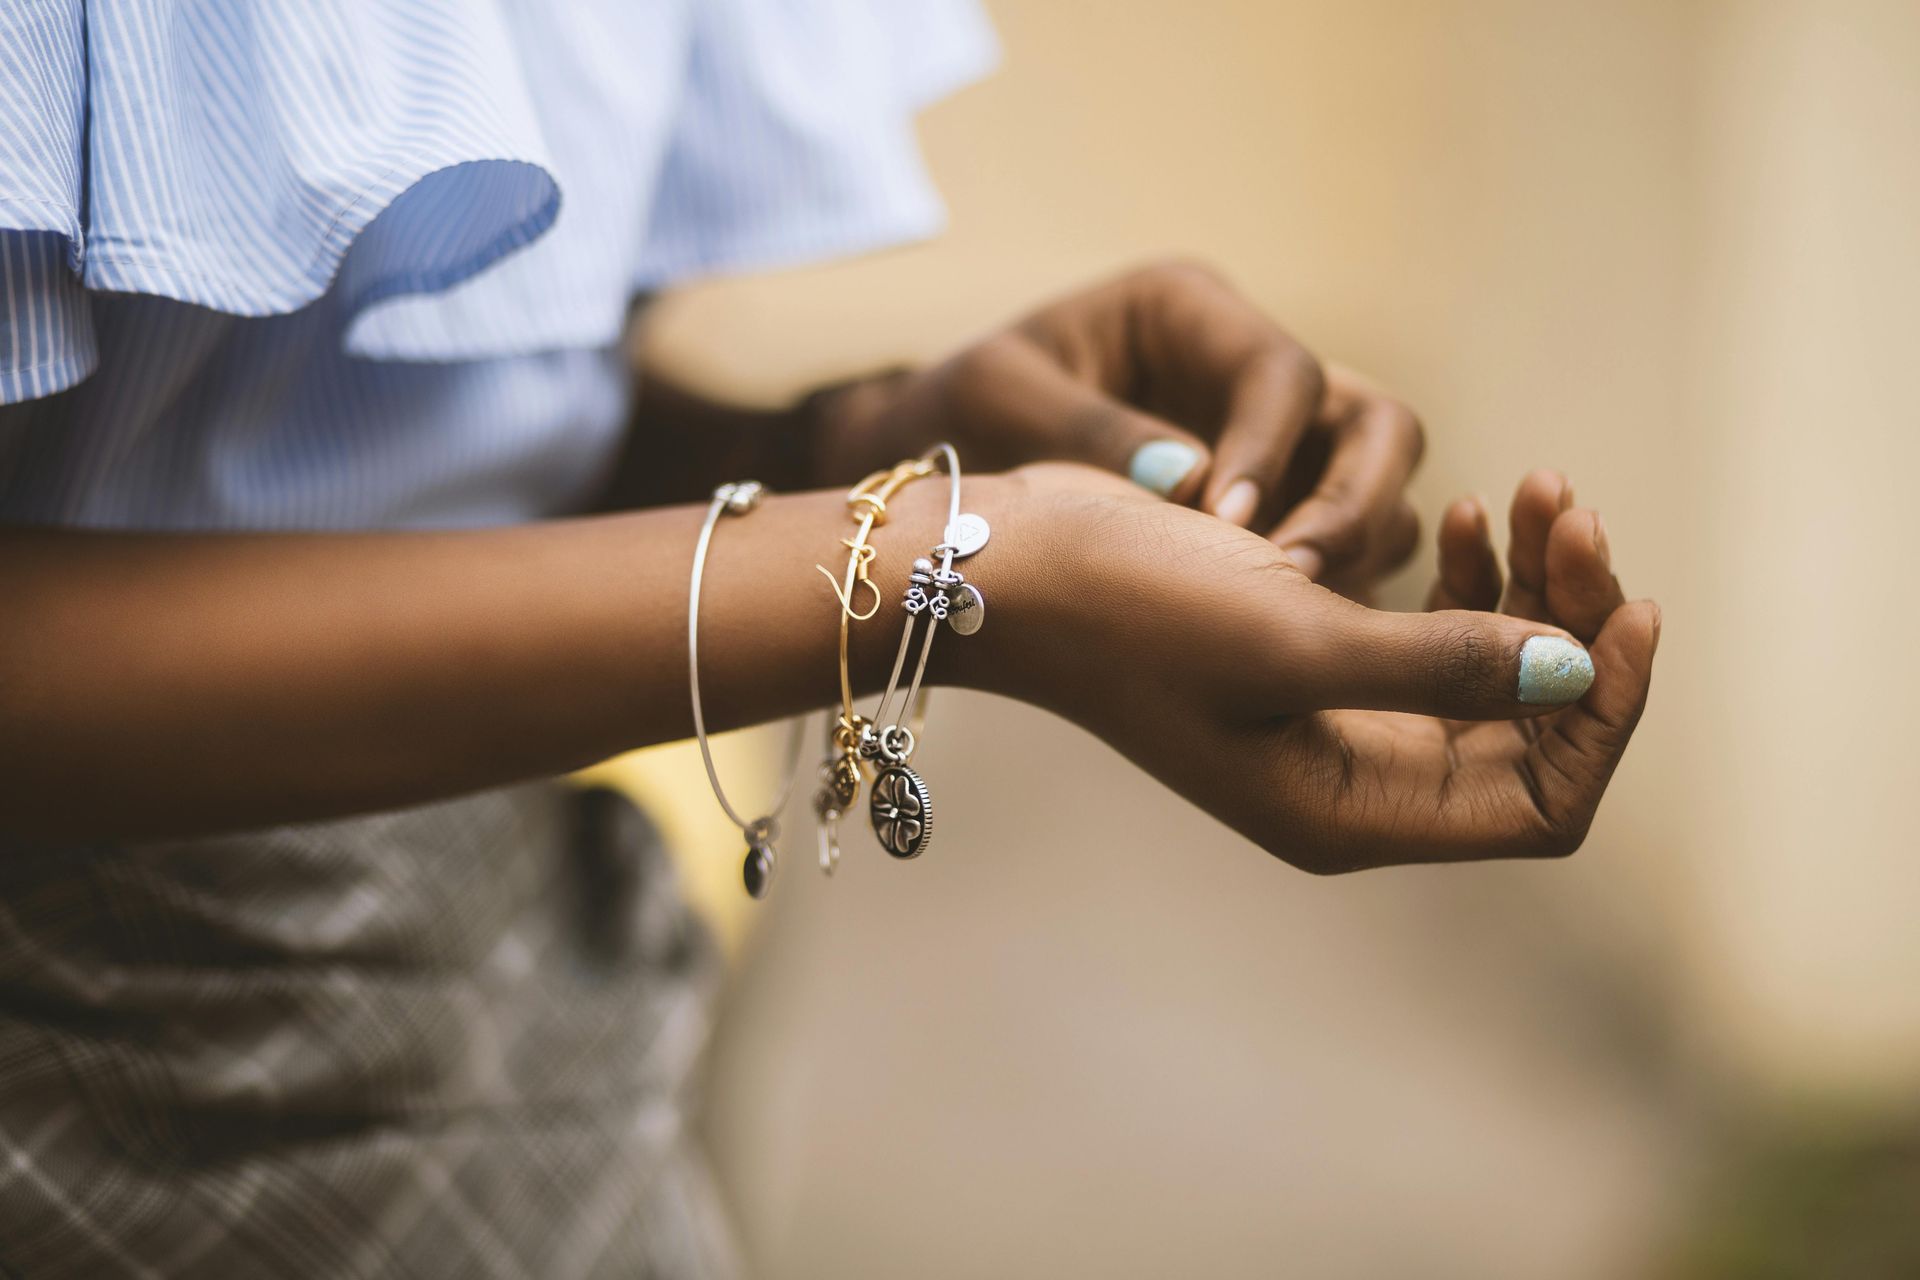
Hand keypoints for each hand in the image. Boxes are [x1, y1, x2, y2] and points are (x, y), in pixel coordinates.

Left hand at [816, 260, 1425, 594]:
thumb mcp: (997, 400)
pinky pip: (1341, 553)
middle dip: (1353, 502)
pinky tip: (1279, 641)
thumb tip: (1195, 482)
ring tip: (1284, 619)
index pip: (1281, 372)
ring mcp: (1277, 446)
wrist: (936, 482)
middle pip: (1375, 424)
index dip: (1270, 448)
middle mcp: (1249, 373)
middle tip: (1292, 579)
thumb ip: (1090, 432)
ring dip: (1351, 555)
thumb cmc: (956, 417)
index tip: (1226, 523)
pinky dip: (1329, 594)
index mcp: (1188, 313)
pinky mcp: (1277, 516)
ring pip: (1378, 493)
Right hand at [962, 464, 1658, 871]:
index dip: (1604, 714)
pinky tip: (1461, 511)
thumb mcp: (1290, 636)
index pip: (1543, 801)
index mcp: (1351, 810)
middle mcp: (1353, 778)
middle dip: (1571, 619)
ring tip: (1533, 491)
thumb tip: (1575, 671)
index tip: (1626, 605)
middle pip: (1528, 726)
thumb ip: (1440, 665)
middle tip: (1570, 508)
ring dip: (1527, 584)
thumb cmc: (1130, 607)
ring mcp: (1333, 718)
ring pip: (1488, 669)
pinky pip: (1431, 629)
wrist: (1012, 561)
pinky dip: (1465, 572)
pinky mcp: (1312, 654)